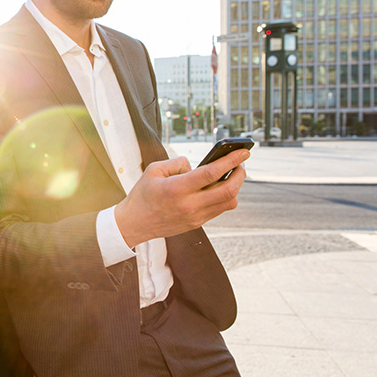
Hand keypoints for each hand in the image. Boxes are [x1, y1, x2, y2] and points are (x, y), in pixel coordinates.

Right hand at [113, 149, 249, 246]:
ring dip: (235, 187)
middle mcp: (189, 205)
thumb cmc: (142, 194)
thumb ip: (177, 163)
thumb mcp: (153, 170)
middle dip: (240, 174)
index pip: (212, 173)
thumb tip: (195, 165)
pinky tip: (220, 187)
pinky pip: (220, 210)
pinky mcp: (197, 223)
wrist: (134, 223)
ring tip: (233, 175)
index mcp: (177, 189)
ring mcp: (195, 217)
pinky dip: (226, 197)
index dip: (230, 160)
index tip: (243, 152)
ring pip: (229, 202)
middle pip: (228, 190)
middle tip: (241, 163)